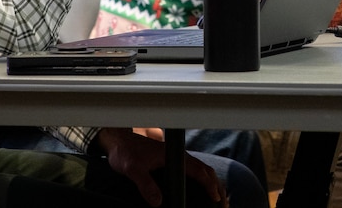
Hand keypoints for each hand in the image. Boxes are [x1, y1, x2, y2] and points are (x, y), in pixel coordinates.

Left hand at [95, 128, 224, 206]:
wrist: (117, 139)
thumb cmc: (125, 150)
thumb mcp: (133, 169)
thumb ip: (145, 184)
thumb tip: (158, 202)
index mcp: (173, 155)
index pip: (199, 170)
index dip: (209, 184)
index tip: (216, 198)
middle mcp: (177, 155)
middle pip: (204, 169)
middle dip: (216, 185)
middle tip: (223, 202)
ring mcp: (175, 157)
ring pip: (200, 169)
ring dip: (211, 182)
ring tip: (218, 197)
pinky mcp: (170, 160)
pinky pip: (192, 169)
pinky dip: (202, 179)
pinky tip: (201, 188)